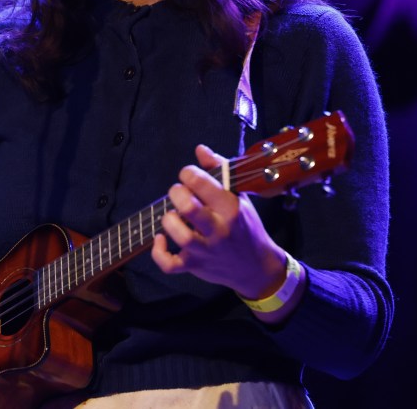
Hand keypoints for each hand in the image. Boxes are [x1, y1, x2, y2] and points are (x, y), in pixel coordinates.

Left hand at [150, 144, 286, 300]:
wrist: (257, 268)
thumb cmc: (245, 227)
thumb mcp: (239, 197)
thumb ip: (219, 171)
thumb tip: (200, 149)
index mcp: (231, 209)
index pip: (204, 183)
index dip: (188, 173)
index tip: (187, 175)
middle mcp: (219, 230)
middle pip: (189, 208)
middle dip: (177, 193)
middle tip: (178, 192)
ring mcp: (206, 250)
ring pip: (181, 236)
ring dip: (169, 221)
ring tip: (172, 215)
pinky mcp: (195, 266)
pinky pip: (170, 265)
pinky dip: (159, 252)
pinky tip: (160, 238)